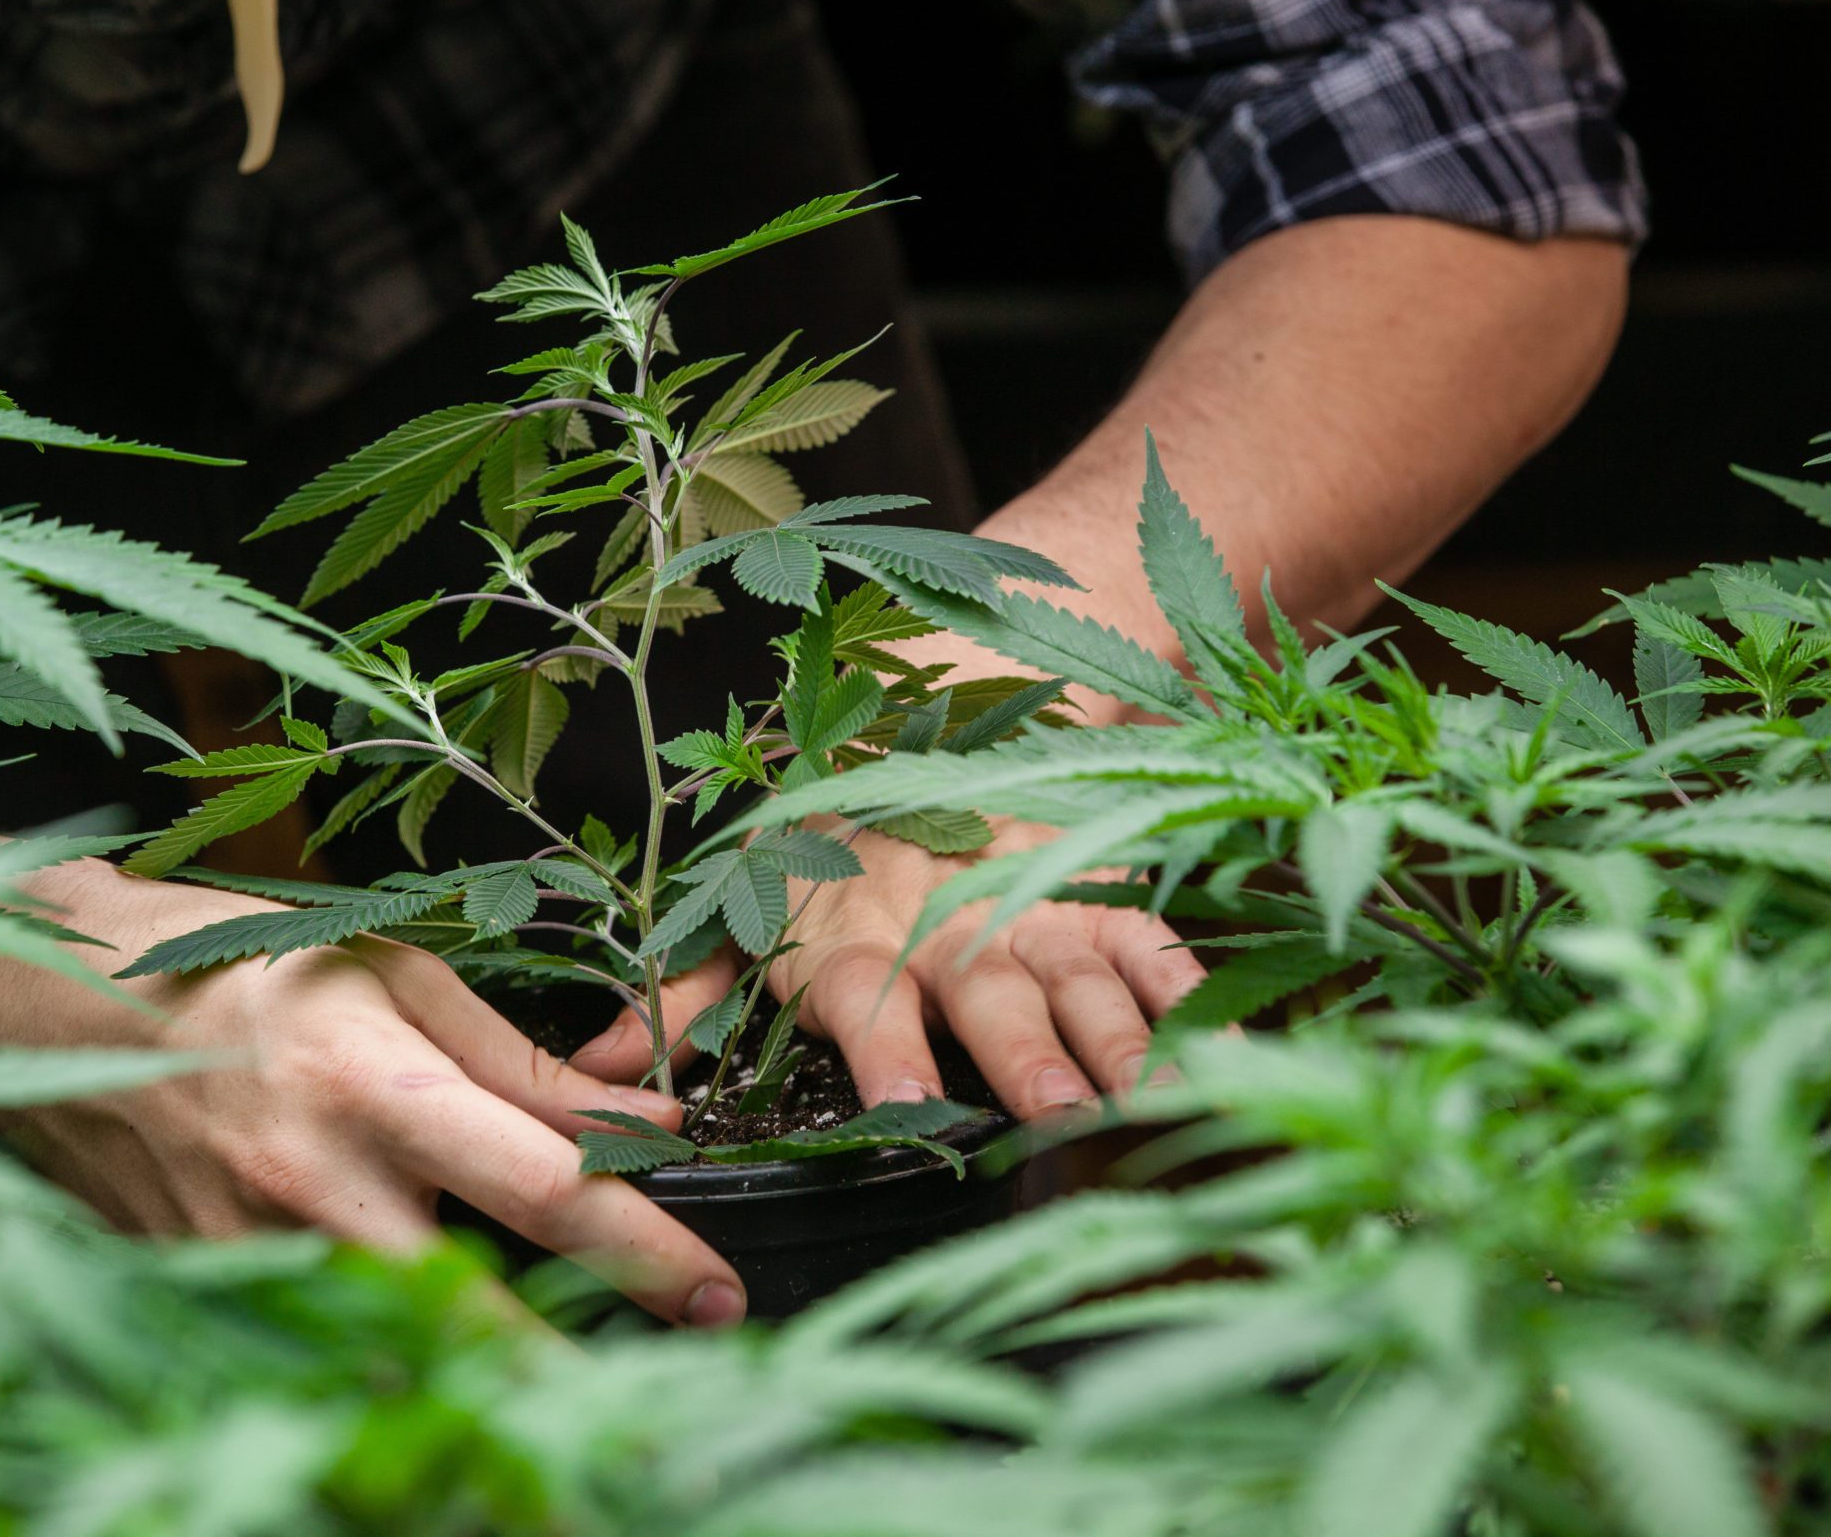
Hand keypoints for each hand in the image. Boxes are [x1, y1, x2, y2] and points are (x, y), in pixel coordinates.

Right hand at [0, 858, 747, 1327]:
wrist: (42, 1006)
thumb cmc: (233, 964)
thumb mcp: (387, 970)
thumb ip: (514, 1061)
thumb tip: (642, 1129)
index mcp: (375, 1083)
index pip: (543, 1188)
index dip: (645, 1250)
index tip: (719, 1295)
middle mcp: (316, 1185)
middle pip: (481, 1318)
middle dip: (582, 1374)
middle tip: (671, 1394)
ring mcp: (253, 1256)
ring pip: (401, 1351)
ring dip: (492, 1380)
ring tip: (577, 1394)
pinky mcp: (208, 1292)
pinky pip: (324, 1344)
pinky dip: (390, 1360)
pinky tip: (441, 1367)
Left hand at [574, 818, 1203, 1118]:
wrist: (926, 714)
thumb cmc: (826, 851)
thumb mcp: (747, 904)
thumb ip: (689, 987)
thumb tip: (597, 1063)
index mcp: (853, 938)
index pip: (866, 996)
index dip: (883, 1051)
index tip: (903, 1109)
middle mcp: (947, 920)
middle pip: (987, 986)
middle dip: (1022, 1051)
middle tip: (1056, 1114)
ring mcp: (1033, 899)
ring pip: (1079, 968)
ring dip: (1118, 1033)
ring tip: (1155, 1095)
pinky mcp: (1099, 883)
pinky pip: (1154, 936)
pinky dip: (1194, 984)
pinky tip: (1233, 1039)